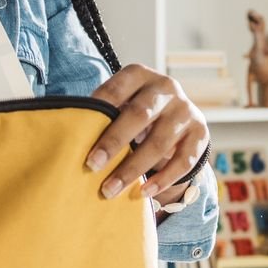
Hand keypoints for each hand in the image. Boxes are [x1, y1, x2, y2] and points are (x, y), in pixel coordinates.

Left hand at [84, 64, 209, 201]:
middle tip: (92, 165)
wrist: (177, 115)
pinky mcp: (201, 134)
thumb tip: (67, 133)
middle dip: (113, 142)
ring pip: (160, 143)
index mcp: (140, 75)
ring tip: (110, 190)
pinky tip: (143, 192)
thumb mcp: (120, 102)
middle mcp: (166, 88)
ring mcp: (186, 111)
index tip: (81, 138)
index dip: (98, 112)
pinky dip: (162, 180)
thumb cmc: (135, 111)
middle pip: (139, 115)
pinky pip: (183, 161)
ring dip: (133, 169)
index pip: (116, 90)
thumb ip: (101, 111)